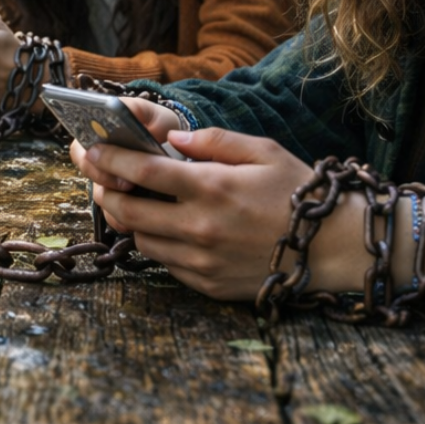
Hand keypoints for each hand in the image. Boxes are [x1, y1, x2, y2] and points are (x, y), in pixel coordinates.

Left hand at [69, 105, 369, 299]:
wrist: (333, 249)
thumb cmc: (299, 194)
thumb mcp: (262, 152)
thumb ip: (214, 141)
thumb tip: (174, 138)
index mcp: (211, 188)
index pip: (140, 172)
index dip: (109, 158)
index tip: (91, 148)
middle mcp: (200, 227)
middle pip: (126, 211)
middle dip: (106, 192)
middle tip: (103, 179)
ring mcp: (201, 261)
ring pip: (140, 240)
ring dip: (129, 221)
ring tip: (133, 202)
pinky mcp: (207, 285)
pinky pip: (164, 264)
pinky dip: (157, 244)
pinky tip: (166, 229)